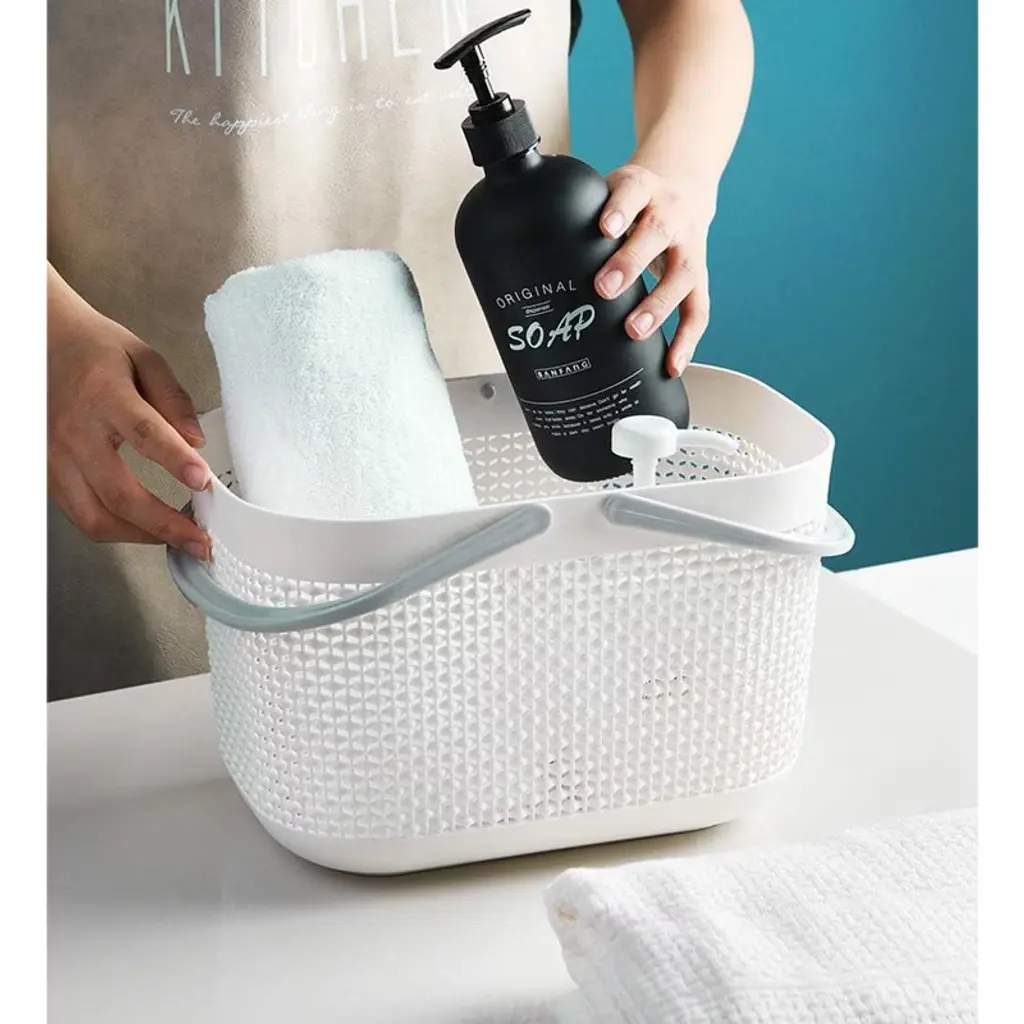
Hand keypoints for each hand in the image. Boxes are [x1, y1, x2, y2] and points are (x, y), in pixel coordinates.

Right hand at [48, 270, 212, 558]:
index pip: (143, 433)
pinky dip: (117, 529)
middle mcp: (74, 431)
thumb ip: (174, 399)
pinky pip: (80, 515)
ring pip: (95, 517)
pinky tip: (146, 529)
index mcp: (103, 394)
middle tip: (202, 540)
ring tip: (179, 541)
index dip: (175, 461)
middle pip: (119, 493)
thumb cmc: (93, 349)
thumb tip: (196, 442)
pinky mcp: (48, 473)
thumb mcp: (143, 357)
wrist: (38, 341)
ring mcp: (55, 457)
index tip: (204, 482)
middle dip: (165, 524)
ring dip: (141, 537)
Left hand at [594, 164, 715, 377]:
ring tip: (634, 330)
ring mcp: (689, 247)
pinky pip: (698, 310)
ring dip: (659, 306)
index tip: (605, 228)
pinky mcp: (699, 278)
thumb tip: (524, 252)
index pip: (633, 191)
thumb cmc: (633, 202)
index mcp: (643, 188)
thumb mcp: (607, 191)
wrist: (683, 189)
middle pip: (657, 234)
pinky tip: (672, 364)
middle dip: (631, 262)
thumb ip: (577, 213)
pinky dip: (687, 340)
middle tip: (604, 288)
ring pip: (682, 275)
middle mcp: (671, 215)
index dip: (621, 209)